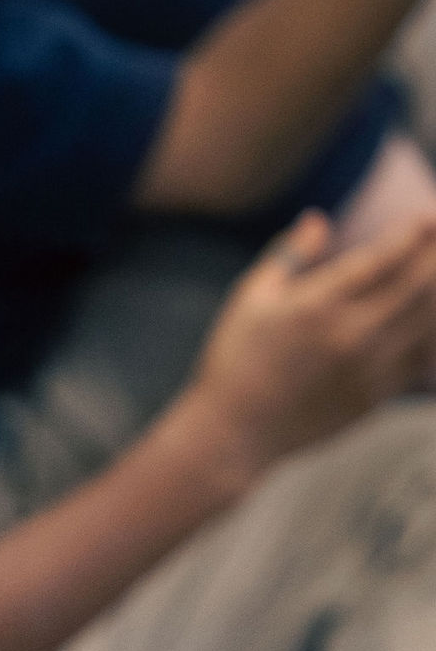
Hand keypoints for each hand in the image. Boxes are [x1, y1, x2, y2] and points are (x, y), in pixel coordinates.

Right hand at [192, 208, 435, 472]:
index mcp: (319, 305)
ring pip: (429, 322)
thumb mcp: (251, 298)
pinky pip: (424, 360)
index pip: (384, 259)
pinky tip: (431, 318)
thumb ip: (288, 255)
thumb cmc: (235, 359)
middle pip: (419, 285)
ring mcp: (370, 369)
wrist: (235, 433)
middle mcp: (352, 335)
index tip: (427, 217)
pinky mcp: (376, 396)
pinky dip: (434, 335)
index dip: (414, 234)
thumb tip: (318, 219)